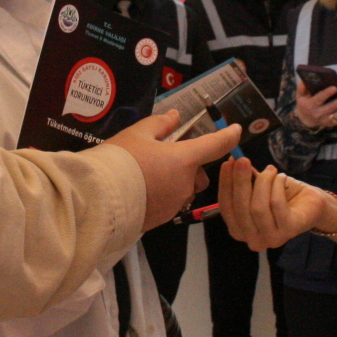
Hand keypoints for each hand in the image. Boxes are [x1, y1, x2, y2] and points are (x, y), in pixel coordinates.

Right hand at [106, 111, 243, 231]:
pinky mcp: (162, 219)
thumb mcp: (137, 134)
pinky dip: (162, 196)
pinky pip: (169, 204)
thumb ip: (160, 124)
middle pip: (198, 173)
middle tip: (164, 158)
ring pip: (184, 190)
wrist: (99, 198)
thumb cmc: (120, 160)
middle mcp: (186, 183)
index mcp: (185, 159)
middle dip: (189, 167)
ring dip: (175, 182)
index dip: (229, 136)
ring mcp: (175, 204)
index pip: (216, 145)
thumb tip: (175, 116)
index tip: (236, 130)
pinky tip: (142, 191)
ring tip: (149, 176)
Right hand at [217, 159, 334, 251]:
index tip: (227, 163)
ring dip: (263, 182)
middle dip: (240, 181)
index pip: (226, 208)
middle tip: (243, 160)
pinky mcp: (289, 230)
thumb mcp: (258, 187)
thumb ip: (245, 180)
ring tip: (270, 169)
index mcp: (240, 230)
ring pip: (258, 207)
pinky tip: (281, 176)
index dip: (225, 184)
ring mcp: (271, 238)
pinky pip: (276, 204)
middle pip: (240, 208)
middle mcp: (253, 239)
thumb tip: (232, 161)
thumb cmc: (282, 196)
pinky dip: (277, 185)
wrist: (311, 204)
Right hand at [294, 79, 336, 130]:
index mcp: (310, 105)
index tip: (335, 87)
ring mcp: (326, 120)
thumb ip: (302, 87)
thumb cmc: (305, 103)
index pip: (319, 99)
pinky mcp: (333, 123)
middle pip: (333, 106)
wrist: (306, 119)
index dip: (327, 93)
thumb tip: (306, 80)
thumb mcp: (300, 95)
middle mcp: (319, 114)